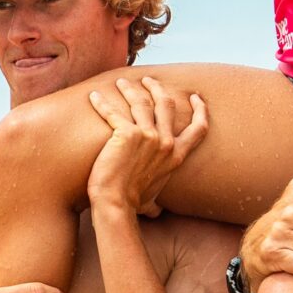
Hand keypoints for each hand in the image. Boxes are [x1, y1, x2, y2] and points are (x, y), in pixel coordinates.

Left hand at [85, 76, 208, 218]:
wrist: (116, 204)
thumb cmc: (131, 204)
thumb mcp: (152, 200)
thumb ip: (156, 201)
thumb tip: (156, 212)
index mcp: (175, 155)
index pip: (198, 129)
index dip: (200, 110)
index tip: (196, 97)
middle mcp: (165, 142)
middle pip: (166, 104)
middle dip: (158, 88)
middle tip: (149, 80)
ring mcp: (147, 136)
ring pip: (141, 102)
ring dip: (131, 89)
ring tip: (121, 82)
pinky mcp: (126, 134)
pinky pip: (112, 112)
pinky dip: (101, 103)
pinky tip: (93, 96)